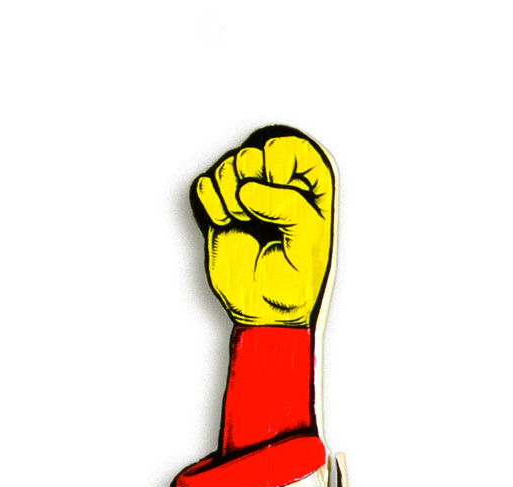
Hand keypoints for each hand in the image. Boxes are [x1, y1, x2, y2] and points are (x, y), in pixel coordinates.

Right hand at [192, 127, 333, 326]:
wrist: (264, 313)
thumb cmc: (294, 284)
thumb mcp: (308, 244)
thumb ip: (288, 208)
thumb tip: (248, 191)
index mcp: (309, 193)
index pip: (295, 148)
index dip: (280, 157)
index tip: (276, 180)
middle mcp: (277, 189)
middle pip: (254, 152)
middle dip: (250, 176)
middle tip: (256, 210)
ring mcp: (246, 196)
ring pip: (227, 165)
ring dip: (229, 193)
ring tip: (242, 221)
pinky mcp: (219, 209)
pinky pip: (204, 186)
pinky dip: (210, 203)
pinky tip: (225, 223)